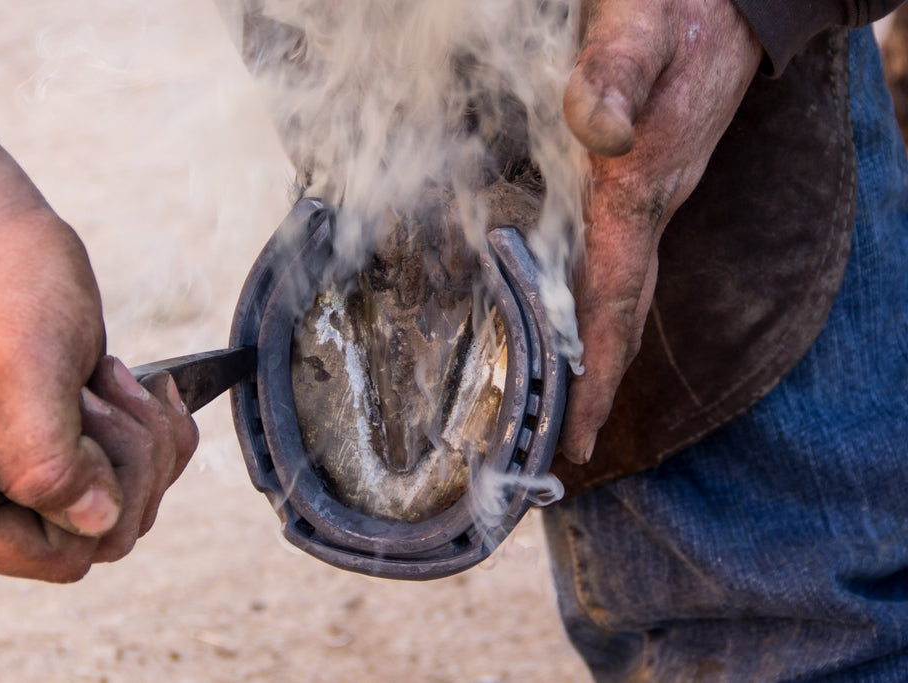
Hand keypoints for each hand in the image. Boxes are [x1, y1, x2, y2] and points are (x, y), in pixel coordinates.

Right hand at [0, 68, 197, 580]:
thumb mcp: (18, 371)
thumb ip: (49, 465)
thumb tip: (94, 526)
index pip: (66, 554)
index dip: (99, 491)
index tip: (78, 416)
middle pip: (109, 528)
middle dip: (126, 454)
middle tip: (90, 387)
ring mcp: (26, 475)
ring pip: (133, 496)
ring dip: (139, 431)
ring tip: (98, 375)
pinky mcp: (60, 445)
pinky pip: (140, 465)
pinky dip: (151, 420)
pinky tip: (119, 378)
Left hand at [558, 0, 762, 462]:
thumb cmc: (674, 12)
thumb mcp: (638, 32)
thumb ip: (613, 80)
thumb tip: (604, 140)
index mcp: (639, 189)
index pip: (615, 299)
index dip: (598, 370)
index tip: (582, 433)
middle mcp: (646, 207)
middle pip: (619, 314)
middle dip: (597, 384)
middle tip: (570, 447)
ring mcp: (647, 199)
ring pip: (619, 293)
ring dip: (596, 353)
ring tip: (569, 408)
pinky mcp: (640, 183)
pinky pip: (617, 261)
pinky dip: (598, 306)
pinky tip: (578, 321)